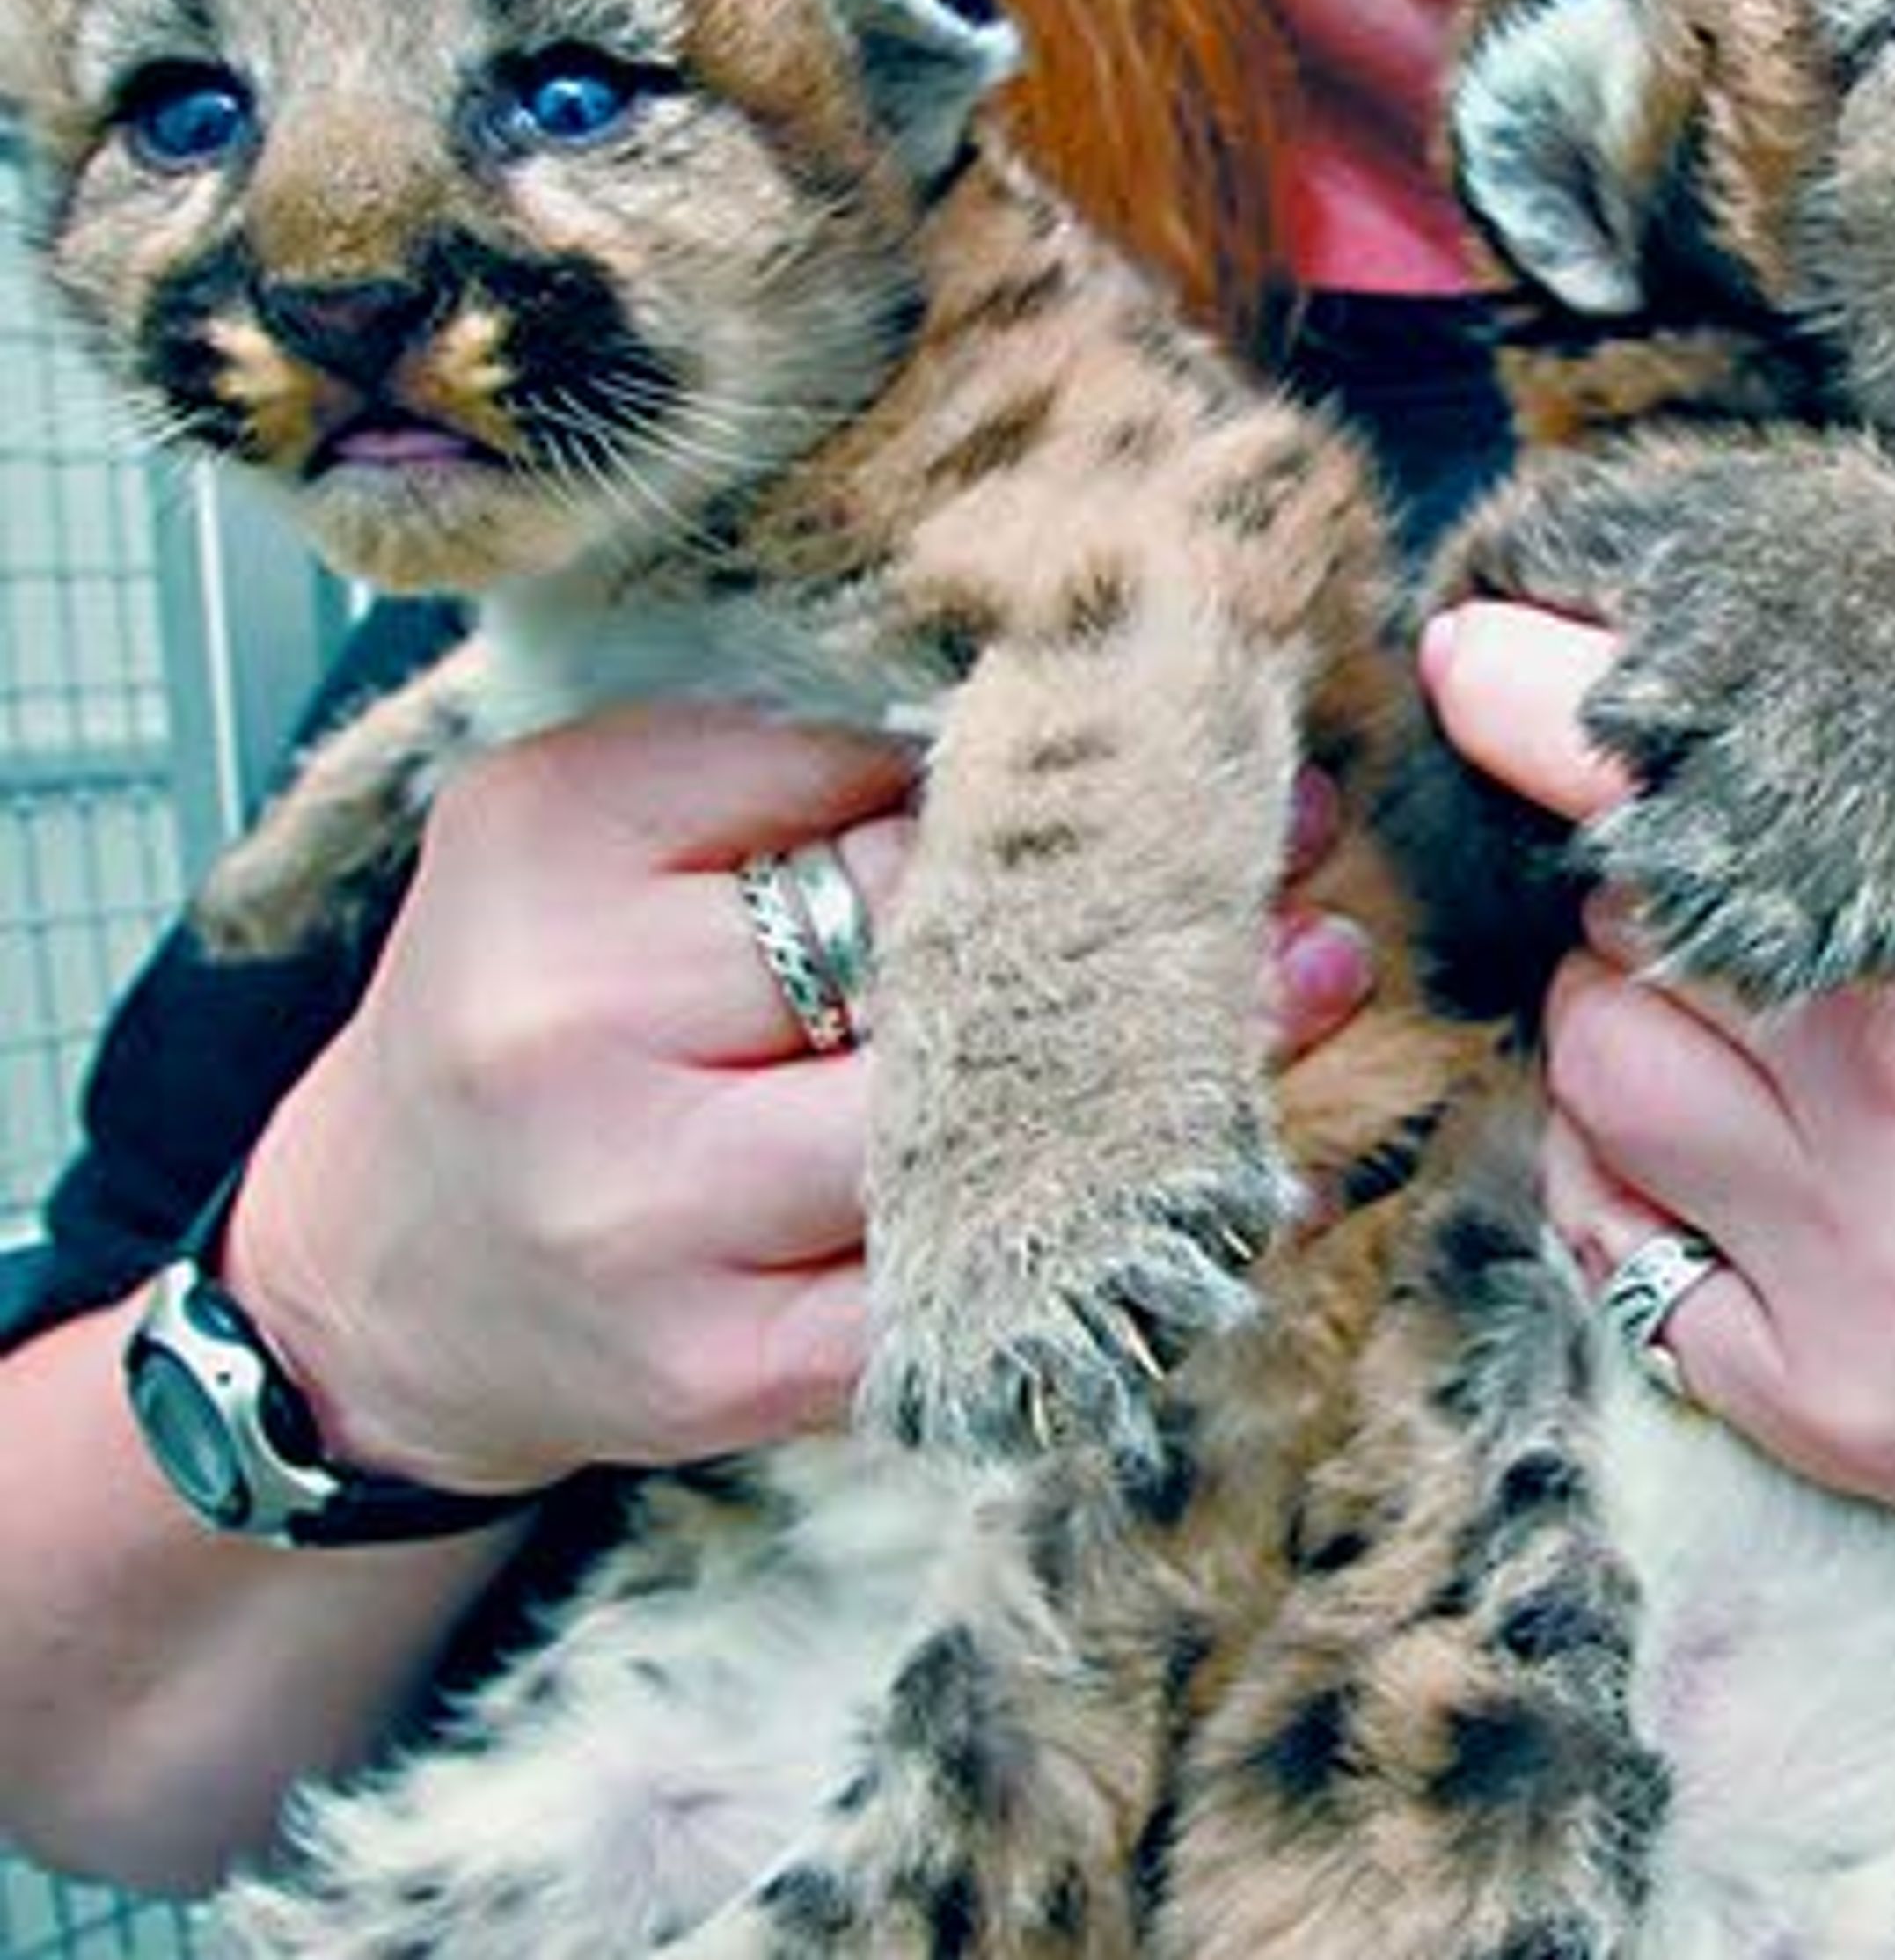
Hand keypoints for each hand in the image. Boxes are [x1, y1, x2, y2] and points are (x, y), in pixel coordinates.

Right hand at [224, 703, 1374, 1494]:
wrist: (381, 1277)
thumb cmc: (538, 1016)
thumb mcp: (604, 839)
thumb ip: (799, 773)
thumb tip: (1091, 725)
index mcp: (552, 834)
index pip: (859, 760)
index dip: (1041, 749)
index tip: (1181, 723)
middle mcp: (576, 1022)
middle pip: (932, 934)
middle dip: (1137, 894)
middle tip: (1297, 840)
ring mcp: (644, 1214)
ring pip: (971, 1118)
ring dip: (1169, 1059)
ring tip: (1314, 978)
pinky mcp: (716, 1370)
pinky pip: (967, 1297)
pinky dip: (1116, 1239)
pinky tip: (1239, 1183)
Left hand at [1422, 601, 1894, 1578]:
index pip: (1700, 763)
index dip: (1545, 695)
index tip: (1477, 654)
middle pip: (1628, 923)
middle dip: (1645, 873)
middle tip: (1713, 870)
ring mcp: (1864, 1256)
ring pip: (1599, 1075)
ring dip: (1629, 1018)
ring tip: (1731, 1016)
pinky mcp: (1840, 1402)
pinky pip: (1628, 1258)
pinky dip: (1635, 1180)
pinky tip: (1708, 1154)